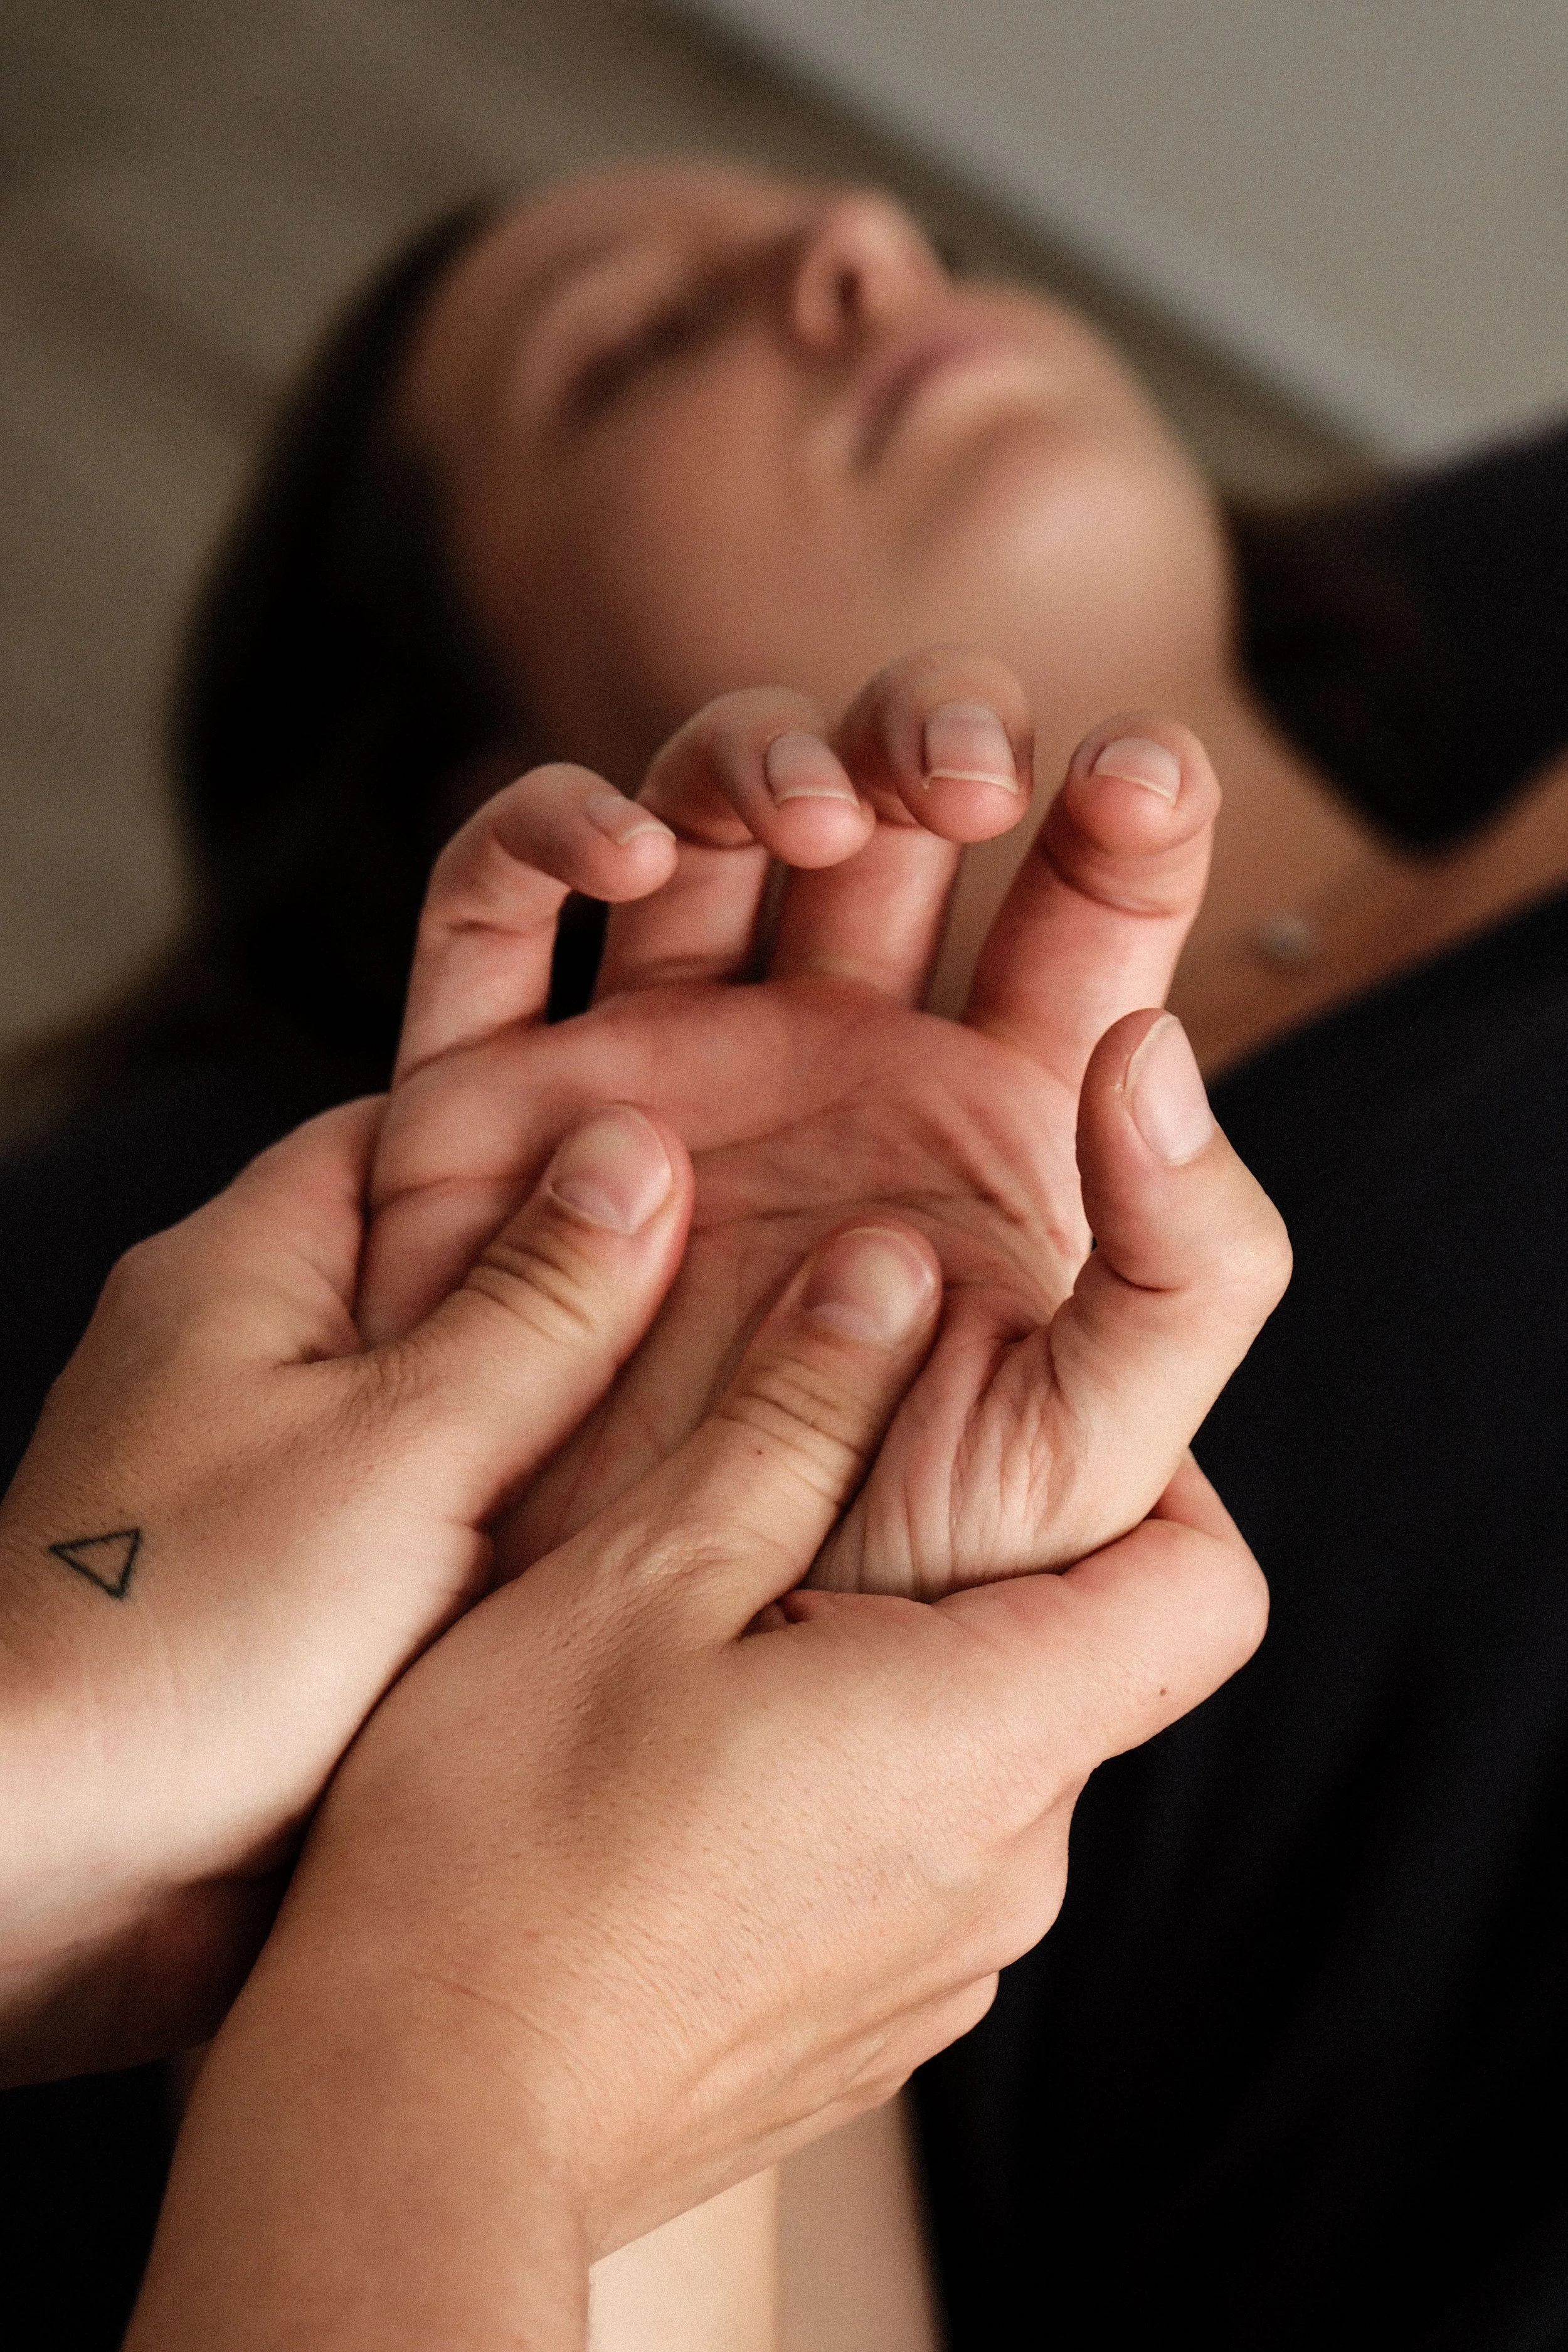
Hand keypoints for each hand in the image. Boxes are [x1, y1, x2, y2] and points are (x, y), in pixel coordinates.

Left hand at [0, 1095, 693, 2076]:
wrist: (40, 1883)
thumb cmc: (176, 1640)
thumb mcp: (400, 1444)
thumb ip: (536, 1306)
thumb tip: (634, 1157)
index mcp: (245, 1273)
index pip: (413, 1132)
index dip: (554, 1130)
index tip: (687, 1142)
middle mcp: (250, 1365)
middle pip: (453, 1276)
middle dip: (591, 1287)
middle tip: (749, 1281)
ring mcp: (273, 1489)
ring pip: (461, 1415)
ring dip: (573, 1426)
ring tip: (730, 1415)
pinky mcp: (299, 1607)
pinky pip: (444, 1532)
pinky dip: (530, 1535)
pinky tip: (637, 1554)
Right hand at [126, 1218, 1267, 2351]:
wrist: (419, 2124)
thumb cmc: (510, 1838)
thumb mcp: (644, 1576)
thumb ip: (796, 1417)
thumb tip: (894, 1272)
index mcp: (989, 1731)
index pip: (1204, 1585)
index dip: (1163, 1483)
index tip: (1027, 1427)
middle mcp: (1009, 1868)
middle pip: (1080, 1664)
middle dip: (971, 1570)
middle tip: (804, 1514)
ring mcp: (944, 1969)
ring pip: (981, 1762)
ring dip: (890, 1681)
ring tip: (710, 1654)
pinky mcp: (870, 2030)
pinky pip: (911, 1865)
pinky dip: (844, 1792)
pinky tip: (685, 1784)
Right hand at [363, 650, 1289, 1591]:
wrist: (668, 1698)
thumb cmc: (896, 1588)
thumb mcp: (1093, 1453)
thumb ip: (1188, 1264)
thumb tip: (1155, 1048)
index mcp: (992, 1121)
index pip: (1083, 917)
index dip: (1128, 821)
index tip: (1144, 772)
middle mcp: (831, 1063)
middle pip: (890, 820)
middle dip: (931, 734)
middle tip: (965, 779)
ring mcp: (660, 1065)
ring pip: (702, 822)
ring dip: (756, 756)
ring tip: (807, 813)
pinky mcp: (493, 1104)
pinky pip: (491, 914)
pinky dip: (549, 835)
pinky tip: (624, 857)